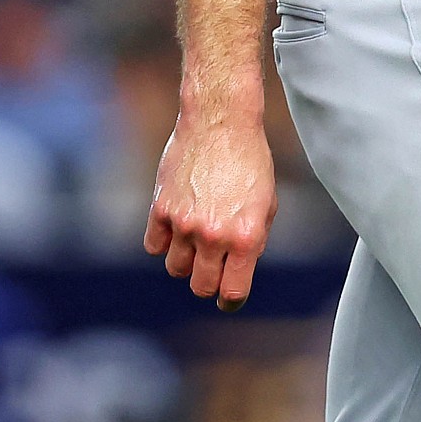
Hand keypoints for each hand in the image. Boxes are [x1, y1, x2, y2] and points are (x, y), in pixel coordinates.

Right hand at [145, 107, 278, 311]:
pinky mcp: (160, 209)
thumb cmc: (250, 162)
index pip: (232, 291)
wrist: (221, 123)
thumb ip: (252, 240)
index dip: (230, 298)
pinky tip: (175, 226)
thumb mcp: (266, 203)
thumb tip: (236, 272)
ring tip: (196, 238)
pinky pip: (154, 246)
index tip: (228, 297)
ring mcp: (184, 223)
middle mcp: (213, 235)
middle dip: (207, 282)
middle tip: (212, 268)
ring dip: (186, 260)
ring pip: (175, 268)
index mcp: (246, 236)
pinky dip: (163, 242)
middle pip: (200, 286)